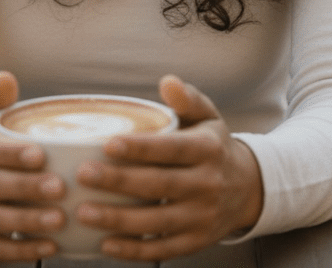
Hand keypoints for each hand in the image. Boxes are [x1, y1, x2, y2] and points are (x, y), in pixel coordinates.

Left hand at [74, 75, 262, 260]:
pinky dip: (133, 250)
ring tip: (84, 212)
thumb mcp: (208, 116)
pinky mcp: (196, 242)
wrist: (247, 188)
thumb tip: (167, 82)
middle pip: (159, 185)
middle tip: (83, 174)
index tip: (107, 144)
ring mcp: (202, 216)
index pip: (172, 149)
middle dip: (119, 181)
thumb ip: (187, 98)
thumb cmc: (214, 146)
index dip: (140, 148)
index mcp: (208, 149)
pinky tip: (106, 244)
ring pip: (157, 222)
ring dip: (118, 219)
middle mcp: (208, 184)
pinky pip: (162, 250)